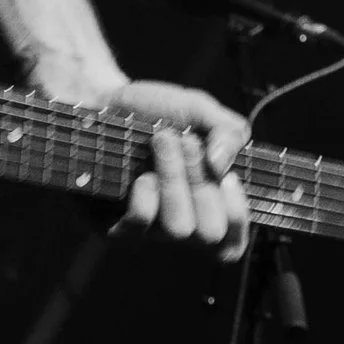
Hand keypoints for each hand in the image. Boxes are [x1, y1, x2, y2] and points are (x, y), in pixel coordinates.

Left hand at [105, 80, 250, 251]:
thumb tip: (221, 166)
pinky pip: (140, 224)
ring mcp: (149, 228)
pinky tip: (142, 173)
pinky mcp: (114, 224)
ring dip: (175, 180)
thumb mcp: (201, 109)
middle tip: (187, 142)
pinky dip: (147, 195)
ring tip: (162, 141)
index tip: (229, 178)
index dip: (237, 217)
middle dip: (202, 184)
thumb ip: (229, 132)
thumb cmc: (158, 110)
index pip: (232, 243)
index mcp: (209, 204)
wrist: (106, 101)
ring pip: (177, 228)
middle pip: (208, 234)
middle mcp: (182, 222)